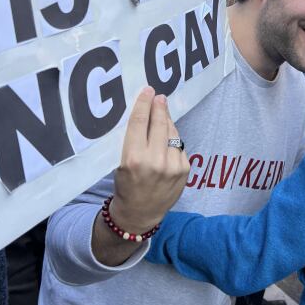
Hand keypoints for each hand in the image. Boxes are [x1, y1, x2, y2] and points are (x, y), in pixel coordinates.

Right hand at [110, 87, 189, 232]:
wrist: (140, 214)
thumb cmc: (126, 185)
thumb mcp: (121, 162)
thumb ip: (132, 140)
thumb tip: (144, 113)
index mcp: (133, 158)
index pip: (139, 122)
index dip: (143, 103)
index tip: (147, 90)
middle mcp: (155, 161)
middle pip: (159, 123)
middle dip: (159, 107)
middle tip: (158, 97)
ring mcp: (172, 166)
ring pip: (171, 132)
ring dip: (167, 121)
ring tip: (162, 114)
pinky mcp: (184, 169)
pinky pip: (178, 145)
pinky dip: (172, 139)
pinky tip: (167, 137)